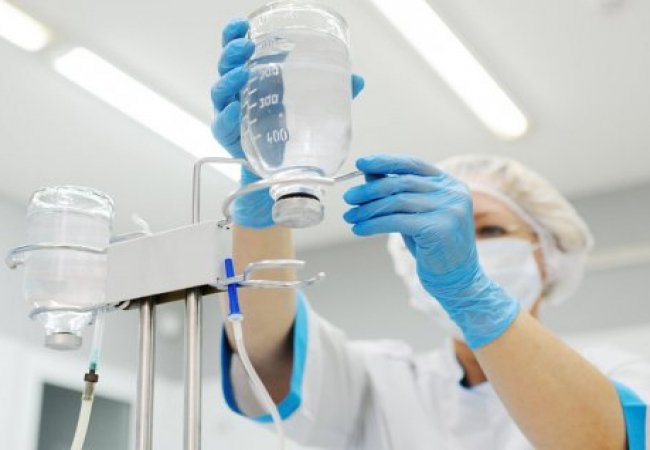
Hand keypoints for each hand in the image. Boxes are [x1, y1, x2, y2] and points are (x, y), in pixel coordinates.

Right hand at [211, 19, 364, 227]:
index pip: (240, 54)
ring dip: (229, 81)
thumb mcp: (315, 113)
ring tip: (242, 73)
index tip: (242, 25)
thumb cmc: (294, 138)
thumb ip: (333, 95)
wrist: (283, 177)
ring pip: (220, 94)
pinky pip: (223, 127)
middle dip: (231, 54)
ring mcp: (233, 118)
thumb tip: (358, 80)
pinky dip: (229, 117)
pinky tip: (238, 109)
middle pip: (226, 68)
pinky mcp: (232, 141)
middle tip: (245, 47)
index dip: (236, 37)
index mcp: (256, 82)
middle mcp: (240, 96)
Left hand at [343, 154, 518, 348]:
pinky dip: (373, 225)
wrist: (458, 279)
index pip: (413, 164)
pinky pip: (397, 221)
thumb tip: (369, 173)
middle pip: (402, 183)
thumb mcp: (415, 214)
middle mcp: (452, 193)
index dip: (385, 161)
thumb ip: (398, 193)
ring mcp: (449, 209)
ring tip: (350, 216)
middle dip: (370, 190)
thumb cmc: (433, 246)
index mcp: (450, 184)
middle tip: (349, 197)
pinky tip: (359, 229)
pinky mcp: (439, 228)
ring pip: (397, 202)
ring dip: (368, 209)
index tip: (361, 163)